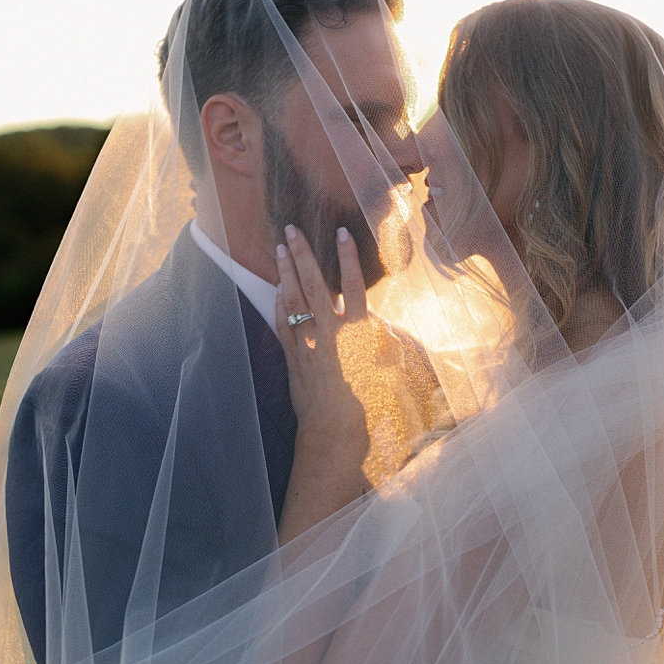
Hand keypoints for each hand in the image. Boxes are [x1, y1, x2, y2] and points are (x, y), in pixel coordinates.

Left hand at [276, 225, 369, 465]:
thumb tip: (377, 326)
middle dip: (304, 256)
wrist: (336, 433)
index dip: (348, 259)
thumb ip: (381, 344)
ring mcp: (308, 346)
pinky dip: (280, 309)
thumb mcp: (386, 371)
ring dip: (287, 274)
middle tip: (292, 230)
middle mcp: (331, 335)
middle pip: (316, 287)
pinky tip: (277, 292)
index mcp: (358, 335)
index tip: (341, 233)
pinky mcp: (294, 361)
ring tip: (279, 250)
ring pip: (295, 302)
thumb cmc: (368, 406)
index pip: (355, 287)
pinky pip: (283, 328)